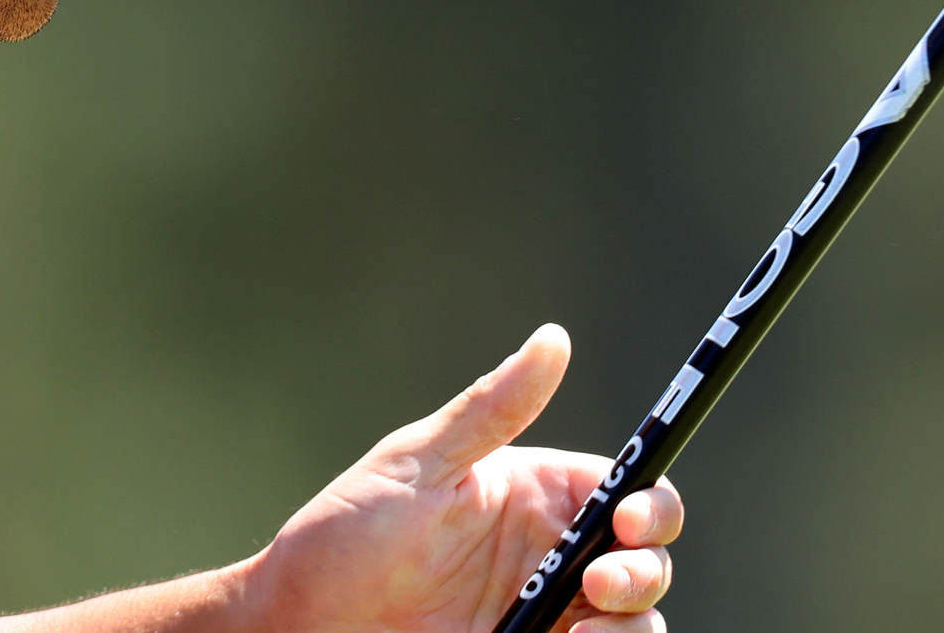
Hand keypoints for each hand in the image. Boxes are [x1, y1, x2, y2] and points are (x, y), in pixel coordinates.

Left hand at [246, 326, 681, 632]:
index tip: (629, 520)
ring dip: (630, 624)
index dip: (649, 505)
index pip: (629, 493)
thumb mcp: (418, 465)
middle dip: (643, 570)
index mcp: (536, 496)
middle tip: (599, 584)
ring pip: (633, 621)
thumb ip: (492, 409)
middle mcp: (550, 555)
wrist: (294, 627)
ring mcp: (541, 614)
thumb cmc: (343, 537)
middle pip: (644, 560)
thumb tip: (552, 339)